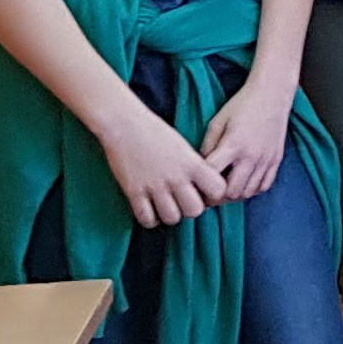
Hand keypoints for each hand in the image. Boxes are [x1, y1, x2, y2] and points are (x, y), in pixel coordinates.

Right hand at [98, 113, 228, 230]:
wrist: (124, 124)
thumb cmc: (155, 133)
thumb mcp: (183, 147)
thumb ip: (196, 168)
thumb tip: (205, 190)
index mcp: (192, 163)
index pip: (218, 190)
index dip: (213, 195)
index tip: (204, 192)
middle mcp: (176, 176)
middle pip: (195, 210)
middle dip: (189, 209)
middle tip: (181, 201)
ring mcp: (154, 185)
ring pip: (172, 218)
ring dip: (169, 215)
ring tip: (164, 205)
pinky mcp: (134, 192)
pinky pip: (147, 219)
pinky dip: (149, 218)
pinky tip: (148, 208)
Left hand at [202, 74, 296, 196]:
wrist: (273, 94)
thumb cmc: (242, 105)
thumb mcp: (218, 121)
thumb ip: (207, 145)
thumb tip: (200, 167)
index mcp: (233, 145)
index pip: (213, 176)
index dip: (201, 184)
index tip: (195, 185)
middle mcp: (251, 156)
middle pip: (231, 192)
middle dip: (218, 195)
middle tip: (209, 191)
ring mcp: (266, 160)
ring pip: (248, 193)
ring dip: (235, 194)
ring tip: (225, 187)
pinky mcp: (276, 160)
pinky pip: (264, 186)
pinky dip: (252, 190)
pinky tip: (243, 183)